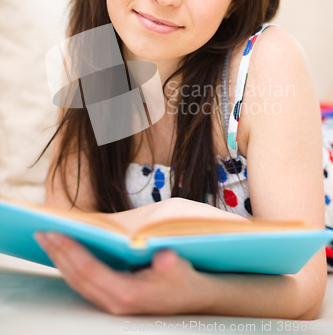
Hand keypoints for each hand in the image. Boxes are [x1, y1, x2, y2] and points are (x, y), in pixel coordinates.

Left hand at [34, 232, 212, 314]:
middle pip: (77, 277)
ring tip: (46, 240)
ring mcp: (110, 302)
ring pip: (76, 281)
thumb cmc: (183, 279)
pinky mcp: (110, 297)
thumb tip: (164, 256)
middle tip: (41, 232)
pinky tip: (63, 252)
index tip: (55, 234)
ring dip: (59, 260)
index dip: (71, 252)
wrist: (191, 298)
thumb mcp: (180, 269)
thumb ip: (170, 265)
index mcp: (127, 294)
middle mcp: (114, 302)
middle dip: (58, 254)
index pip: (90, 271)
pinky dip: (69, 265)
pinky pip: (82, 282)